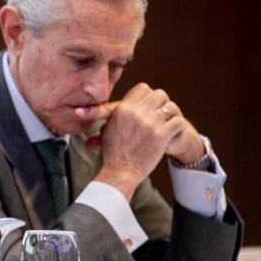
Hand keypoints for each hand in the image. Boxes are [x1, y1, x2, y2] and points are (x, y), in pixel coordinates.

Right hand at [74, 82, 185, 199]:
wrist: (120, 172)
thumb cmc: (113, 152)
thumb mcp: (106, 129)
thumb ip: (107, 115)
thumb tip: (82, 111)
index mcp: (123, 108)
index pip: (144, 88)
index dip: (148, 97)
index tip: (148, 107)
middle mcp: (136, 113)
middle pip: (160, 94)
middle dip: (161, 104)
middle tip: (159, 116)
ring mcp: (150, 124)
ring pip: (171, 107)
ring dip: (170, 116)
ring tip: (166, 125)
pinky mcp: (161, 135)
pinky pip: (178, 122)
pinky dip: (177, 127)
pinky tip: (171, 133)